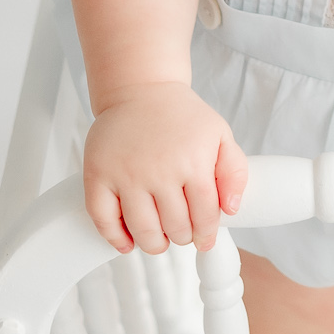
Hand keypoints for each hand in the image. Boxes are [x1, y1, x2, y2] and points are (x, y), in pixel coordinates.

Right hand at [83, 82, 248, 253]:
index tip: (204, 240)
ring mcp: (126, 173)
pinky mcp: (98, 174)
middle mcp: (159, 170)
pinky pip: (103, 218)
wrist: (141, 89)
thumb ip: (234, 172)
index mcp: (193, 161)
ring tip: (159, 240)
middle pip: (175, 227)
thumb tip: (230, 210)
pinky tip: (127, 241)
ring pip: (142, 230)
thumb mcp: (220, 134)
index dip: (206, 234)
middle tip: (182, 233)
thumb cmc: (181, 115)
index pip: (204, 215)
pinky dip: (115, 238)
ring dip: (154, 243)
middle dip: (182, 237)